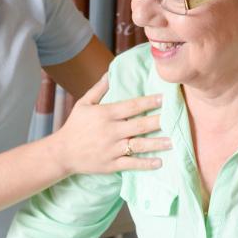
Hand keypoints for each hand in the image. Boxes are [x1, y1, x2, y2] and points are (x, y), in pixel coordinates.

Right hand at [51, 73, 170, 175]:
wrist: (62, 153)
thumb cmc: (74, 126)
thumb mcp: (83, 104)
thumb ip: (98, 89)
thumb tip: (110, 73)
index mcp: (105, 114)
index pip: (131, 106)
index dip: (149, 102)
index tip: (164, 98)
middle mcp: (110, 131)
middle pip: (139, 125)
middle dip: (158, 121)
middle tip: (175, 118)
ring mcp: (111, 149)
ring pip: (138, 145)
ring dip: (156, 143)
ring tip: (172, 141)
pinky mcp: (111, 164)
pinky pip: (131, 164)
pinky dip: (145, 163)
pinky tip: (159, 162)